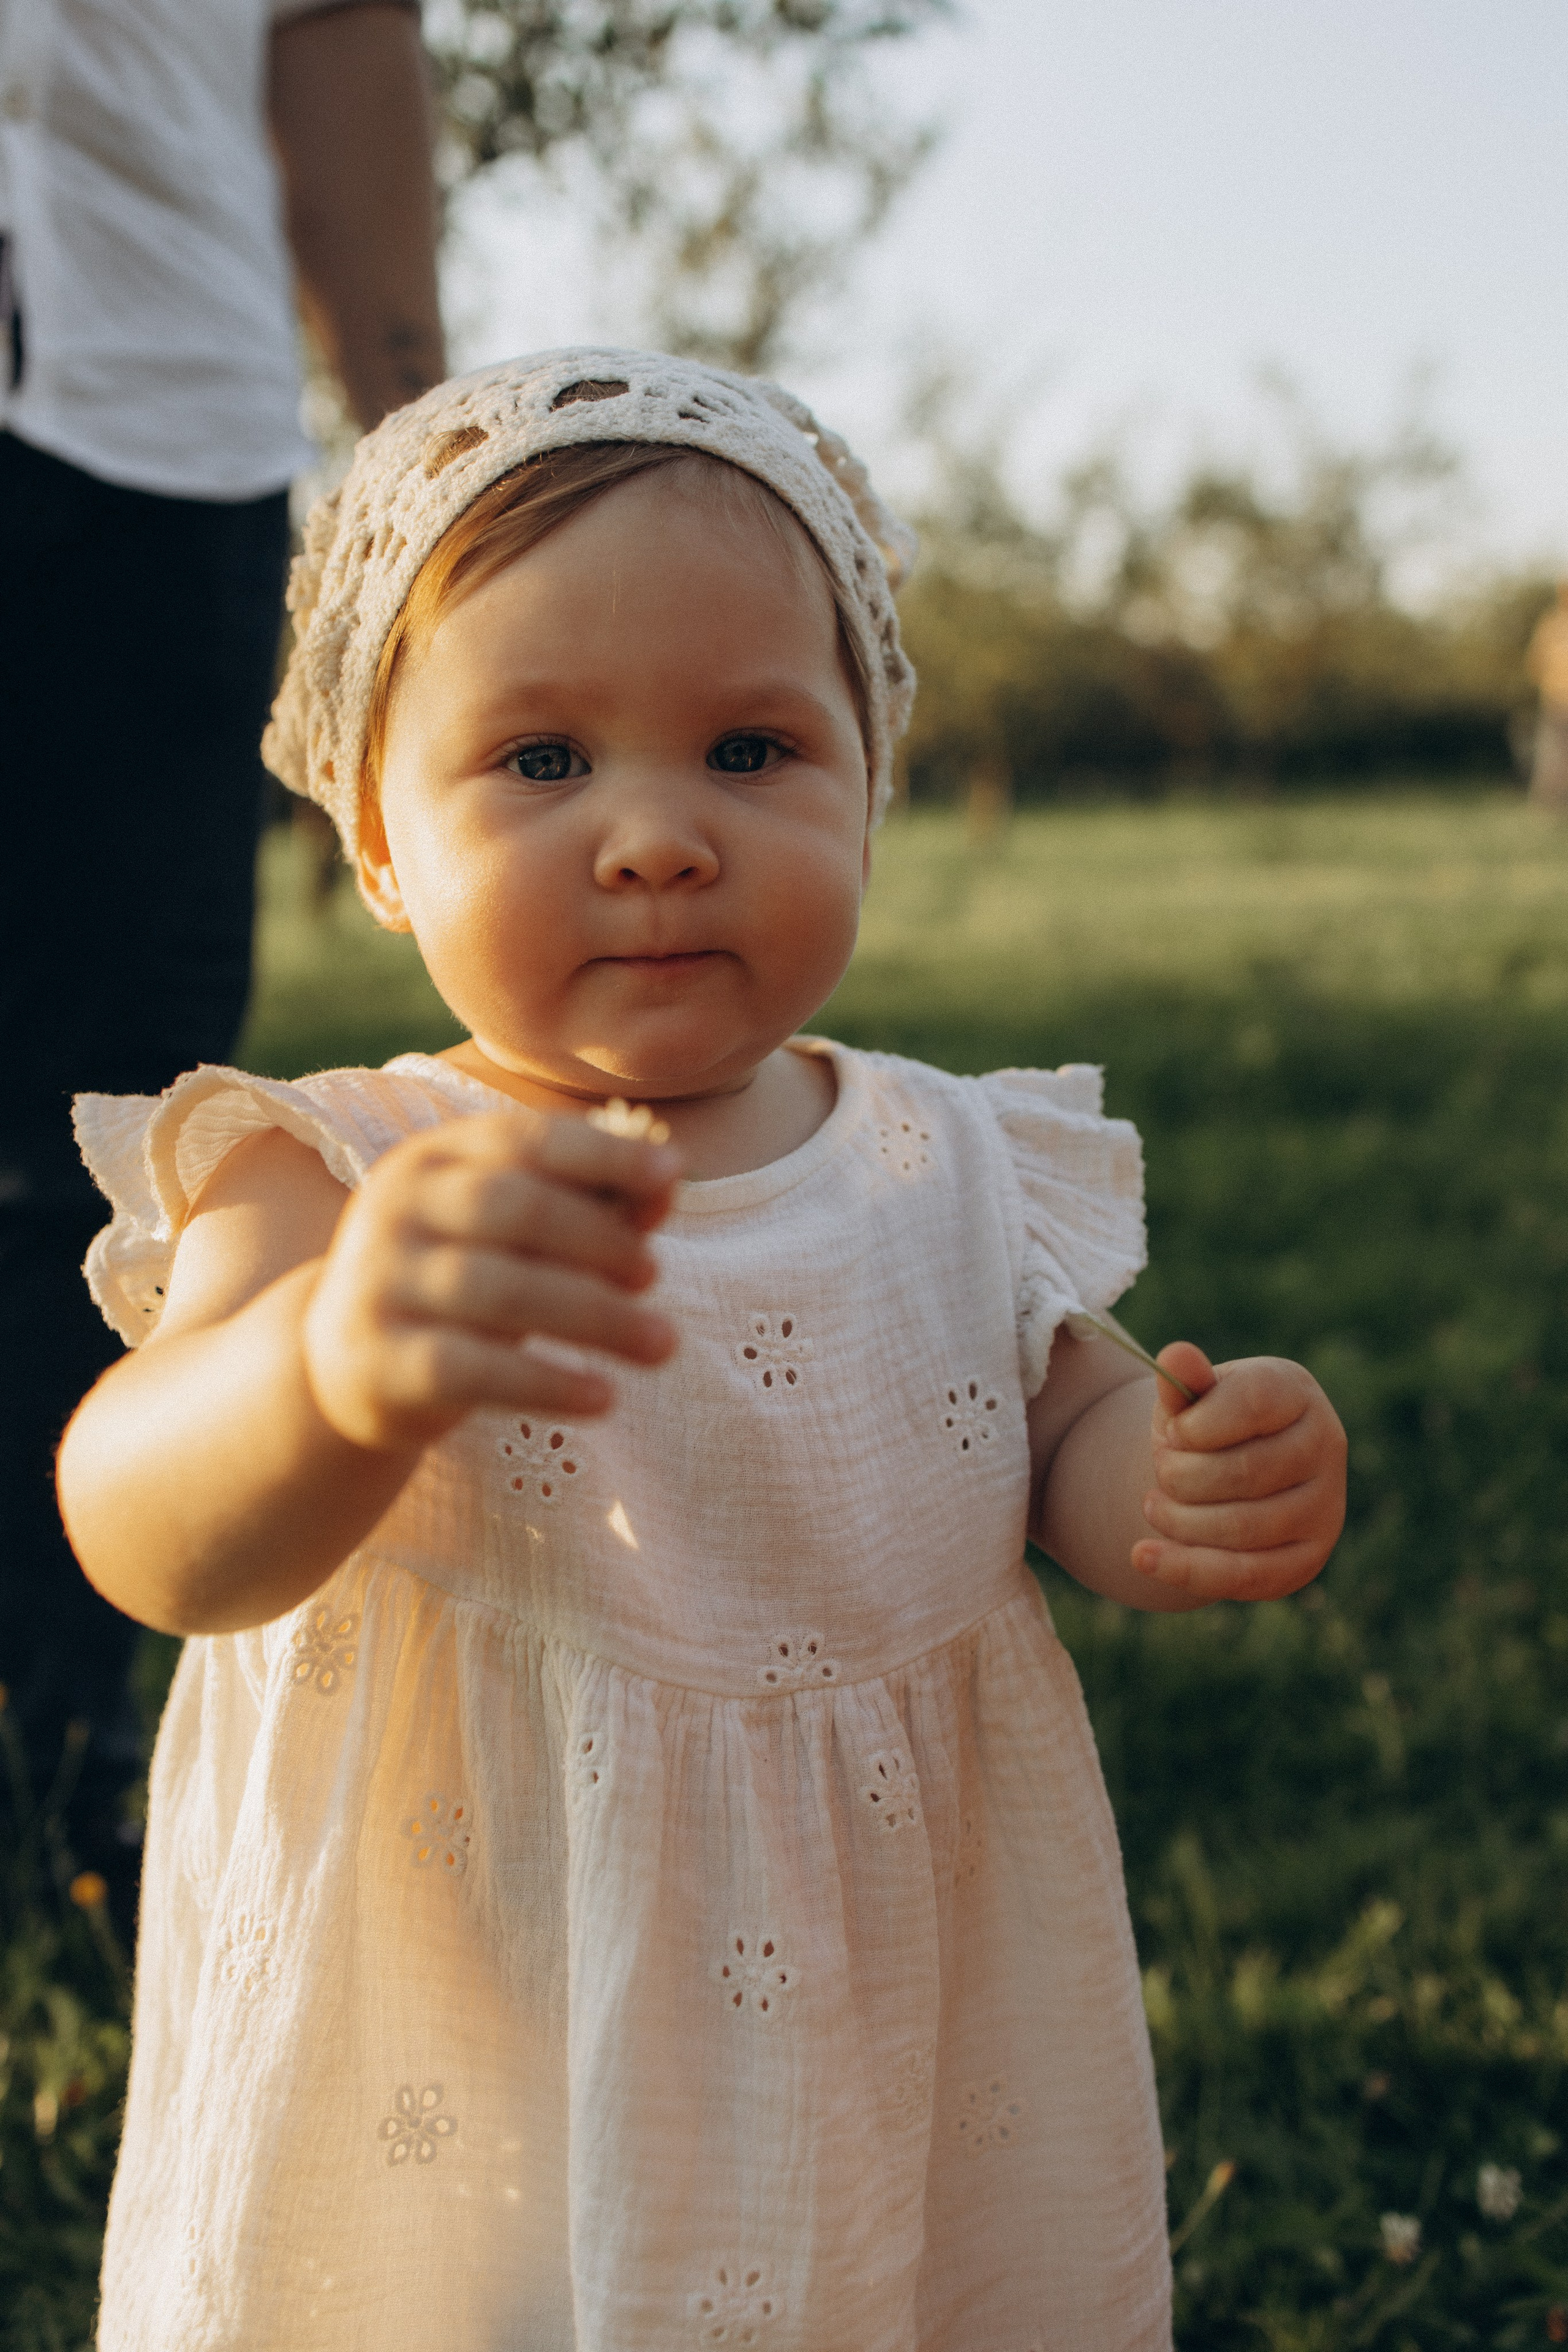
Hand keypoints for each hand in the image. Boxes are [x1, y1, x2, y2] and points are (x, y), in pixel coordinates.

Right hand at [302, 1111, 681, 1452]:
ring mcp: (379, 1284)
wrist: (344, 1364)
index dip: (602, 1154)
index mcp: (433, 1158)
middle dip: (600, 1240)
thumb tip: (666, 1185)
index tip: (672, 1174)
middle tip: (653, 1275)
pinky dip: (546, 1383)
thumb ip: (583, 1203)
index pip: (525, 1141)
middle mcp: (396, 1208)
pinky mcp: (377, 1363)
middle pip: (516, 1209)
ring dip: (596, 1317)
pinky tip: (603, 1397)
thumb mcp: (511, 1235)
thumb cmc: (456, 1281)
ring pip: (499, 1291)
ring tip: (662, 1344)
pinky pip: (472, 1370)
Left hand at [1131, 1342, 1345, 1601]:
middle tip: (1161, 1471)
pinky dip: (1187, 1569)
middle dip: (1181, 1476)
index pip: (1253, 1403)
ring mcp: (1325, 1506)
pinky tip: (1143, 1557)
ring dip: (1180, 1521)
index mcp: (1295, 1392)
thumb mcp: (1192, 1400)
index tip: (1173, 1431)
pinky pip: (1246, 1575)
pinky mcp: (1308, 1558)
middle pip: (1246, 1472)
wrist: (1232, 1473)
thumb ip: (1183, 1383)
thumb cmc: (1208, 1425)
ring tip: (1154, 1505)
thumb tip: (1175, 1357)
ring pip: (1244, 1528)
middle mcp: (1325, 1445)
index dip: (1197, 1424)